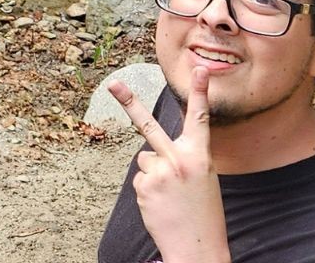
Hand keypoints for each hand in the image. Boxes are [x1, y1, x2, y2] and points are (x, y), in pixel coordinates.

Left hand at [111, 67, 229, 262]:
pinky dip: (149, 188)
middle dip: (128, 102)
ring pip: (146, 158)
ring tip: (171, 194)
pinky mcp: (142, 186)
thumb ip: (182, 158)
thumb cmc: (202, 210)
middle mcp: (178, 160)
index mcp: (200, 156)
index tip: (201, 70)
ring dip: (154, 173)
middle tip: (112, 83)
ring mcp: (158, 172)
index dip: (200, 93)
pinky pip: (141, 177)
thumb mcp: (203, 177)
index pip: (200, 119)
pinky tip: (162, 202)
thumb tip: (150, 153)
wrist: (198, 246)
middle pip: (149, 125)